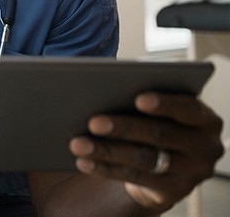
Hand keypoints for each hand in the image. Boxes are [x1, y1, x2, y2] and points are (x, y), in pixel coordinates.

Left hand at [69, 92, 224, 211]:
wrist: (168, 168)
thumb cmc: (158, 124)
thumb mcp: (160, 113)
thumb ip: (142, 101)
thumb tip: (101, 92)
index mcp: (204, 119)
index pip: (188, 108)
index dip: (164, 103)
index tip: (138, 99)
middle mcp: (205, 146)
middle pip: (160, 135)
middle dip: (124, 127)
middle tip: (93, 122)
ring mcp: (192, 172)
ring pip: (144, 159)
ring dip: (107, 151)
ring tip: (78, 143)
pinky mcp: (174, 191)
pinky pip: (135, 179)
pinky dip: (106, 169)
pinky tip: (85, 162)